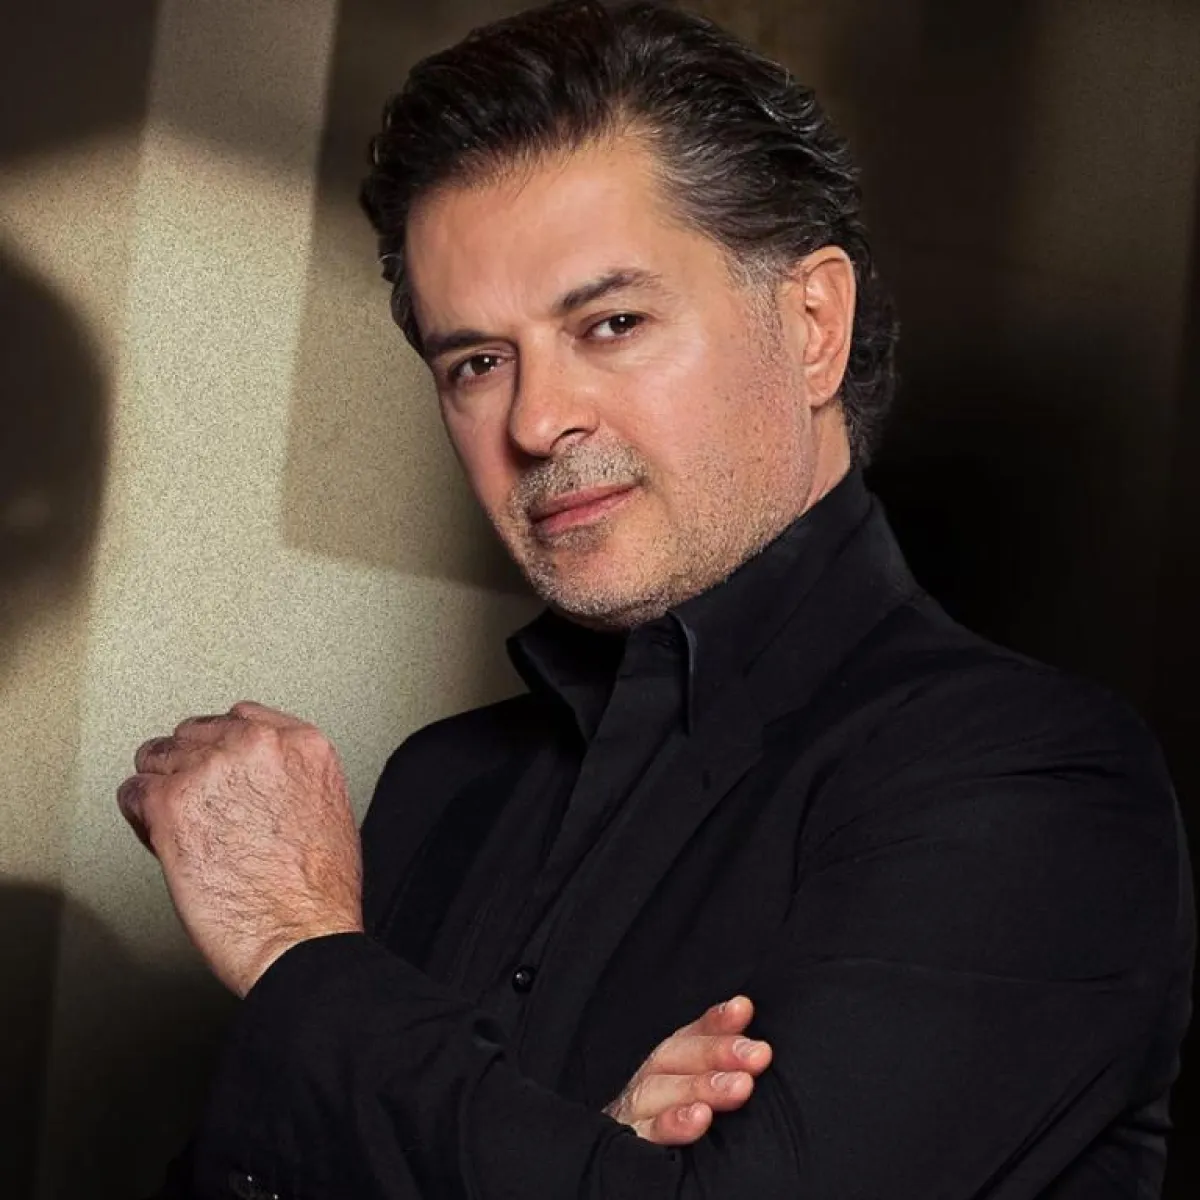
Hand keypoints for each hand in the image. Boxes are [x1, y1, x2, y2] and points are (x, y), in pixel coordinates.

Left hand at [117, 701, 363, 996]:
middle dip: (191, 766)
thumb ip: (291, 777)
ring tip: (176, 822)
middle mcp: (256, 745)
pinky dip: (140, 816)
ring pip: (157, 757)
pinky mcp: (170, 802)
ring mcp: (209, 769)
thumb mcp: (327, 808)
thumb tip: (260, 783)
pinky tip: (159, 835)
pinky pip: (132, 792)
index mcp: (303, 744)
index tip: (218, 764)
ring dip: (161, 787)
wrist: (299, 933)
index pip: (243, 717)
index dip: (224, 746)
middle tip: (196, 803)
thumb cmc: (319, 892)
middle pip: (195, 732)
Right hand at [603, 995, 772, 1143]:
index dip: (716, 1022)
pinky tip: (699, 1118)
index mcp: (665, 1071)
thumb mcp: (698, 1096)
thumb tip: (762, 1053)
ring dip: (701, 1085)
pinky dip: (672, 1123)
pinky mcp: (624, 1147)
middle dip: (717, 1052)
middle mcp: (646, 1086)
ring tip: (741, 1086)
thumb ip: (723, 1076)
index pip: (689, 1038)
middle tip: (759, 1054)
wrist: (612, 1180)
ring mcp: (633, 1115)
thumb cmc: (673, 1132)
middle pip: (673, 1057)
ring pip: (657, 1090)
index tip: (744, 1008)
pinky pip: (644, 1133)